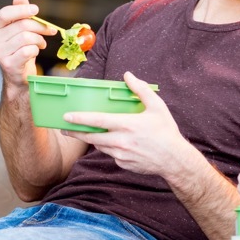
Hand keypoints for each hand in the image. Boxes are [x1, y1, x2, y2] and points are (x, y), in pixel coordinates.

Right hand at [0, 0, 55, 86]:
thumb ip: (20, 13)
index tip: (36, 9)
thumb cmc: (21, 49)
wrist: (19, 75)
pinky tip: (35, 52)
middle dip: (39, 27)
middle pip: (21, 25)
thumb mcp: (21, 30)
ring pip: (26, 38)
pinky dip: (36, 50)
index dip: (21, 10)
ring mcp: (0, 53)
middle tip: (49, 30)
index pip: (4, 14)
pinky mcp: (9, 64)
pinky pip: (28, 51)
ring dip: (39, 40)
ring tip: (41, 44)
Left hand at [62, 72, 192, 176]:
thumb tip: (128, 75)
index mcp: (126, 125)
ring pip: (100, 146)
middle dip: (76, 132)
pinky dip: (109, 148)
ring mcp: (121, 155)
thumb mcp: (157, 107)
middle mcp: (120, 141)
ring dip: (92, 139)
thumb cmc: (166, 131)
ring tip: (86, 132)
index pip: (97, 120)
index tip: (66, 116)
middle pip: (91, 137)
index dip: (80, 118)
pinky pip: (111, 155)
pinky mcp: (123, 164)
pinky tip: (114, 143)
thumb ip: (140, 89)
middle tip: (65, 128)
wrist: (174, 160)